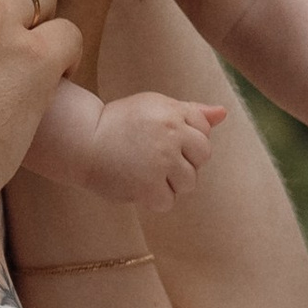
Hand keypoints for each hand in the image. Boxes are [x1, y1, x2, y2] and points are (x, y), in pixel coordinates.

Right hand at [84, 90, 227, 214]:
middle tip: (154, 156)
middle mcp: (171, 135)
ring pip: (188, 182)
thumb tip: (223, 113)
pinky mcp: (148, 186)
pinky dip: (154, 198)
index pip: (204, 131)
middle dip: (184, 160)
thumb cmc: (120, 122)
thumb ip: (191, 112)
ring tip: (145, 171)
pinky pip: (168, 201)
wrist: (83, 140)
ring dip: (170, 182)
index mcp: (174, 113)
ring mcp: (161, 162)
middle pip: (202, 157)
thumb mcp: (156, 106)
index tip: (161, 137)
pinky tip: (138, 184)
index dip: (185, 138)